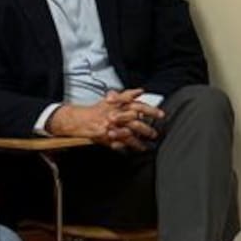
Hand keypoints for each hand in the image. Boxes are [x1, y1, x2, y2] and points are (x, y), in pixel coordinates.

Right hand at [47, 90, 163, 150]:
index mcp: (118, 105)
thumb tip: (140, 91)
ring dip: (140, 139)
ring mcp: (112, 126)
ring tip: (148, 143)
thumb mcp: (111, 99)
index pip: (137, 105)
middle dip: (147, 128)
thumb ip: (126, 95)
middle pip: (136, 121)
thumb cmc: (97, 110)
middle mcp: (116, 114)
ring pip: (130, 133)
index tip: (161, 114)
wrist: (79, 120)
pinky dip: (131, 146)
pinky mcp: (108, 136)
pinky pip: (122, 143)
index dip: (150, 110)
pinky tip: (139, 148)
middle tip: (155, 133)